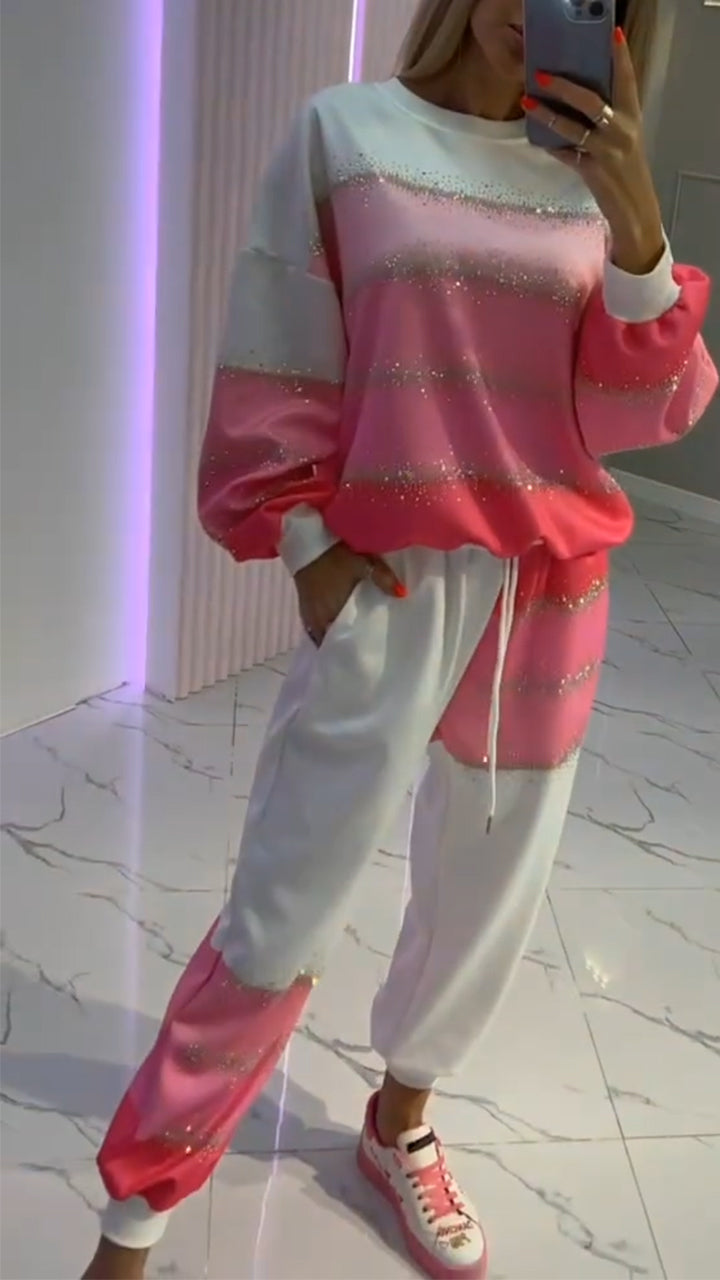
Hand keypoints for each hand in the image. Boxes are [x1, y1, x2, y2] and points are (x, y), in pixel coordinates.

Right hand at [295, 543, 405, 645]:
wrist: (307, 542)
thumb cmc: (336, 556)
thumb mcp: (363, 564)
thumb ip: (383, 579)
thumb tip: (403, 595)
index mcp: (330, 614)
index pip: (339, 643)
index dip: (349, 651)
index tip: (362, 656)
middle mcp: (317, 619)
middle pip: (330, 641)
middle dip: (343, 646)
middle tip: (361, 650)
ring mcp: (308, 613)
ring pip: (322, 634)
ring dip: (333, 637)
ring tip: (350, 641)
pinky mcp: (304, 605)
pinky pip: (314, 626)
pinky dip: (325, 628)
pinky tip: (336, 626)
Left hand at [523, 28, 664, 274]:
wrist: (635, 209)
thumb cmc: (625, 170)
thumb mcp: (623, 138)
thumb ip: (607, 118)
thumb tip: (575, 97)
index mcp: (632, 117)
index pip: (627, 80)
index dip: (620, 57)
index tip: (613, 34)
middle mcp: (621, 130)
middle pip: (591, 100)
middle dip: (563, 86)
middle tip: (540, 75)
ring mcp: (607, 151)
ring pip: (573, 127)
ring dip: (547, 114)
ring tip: (527, 101)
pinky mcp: (592, 171)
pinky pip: (566, 154)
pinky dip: (551, 145)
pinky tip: (537, 137)